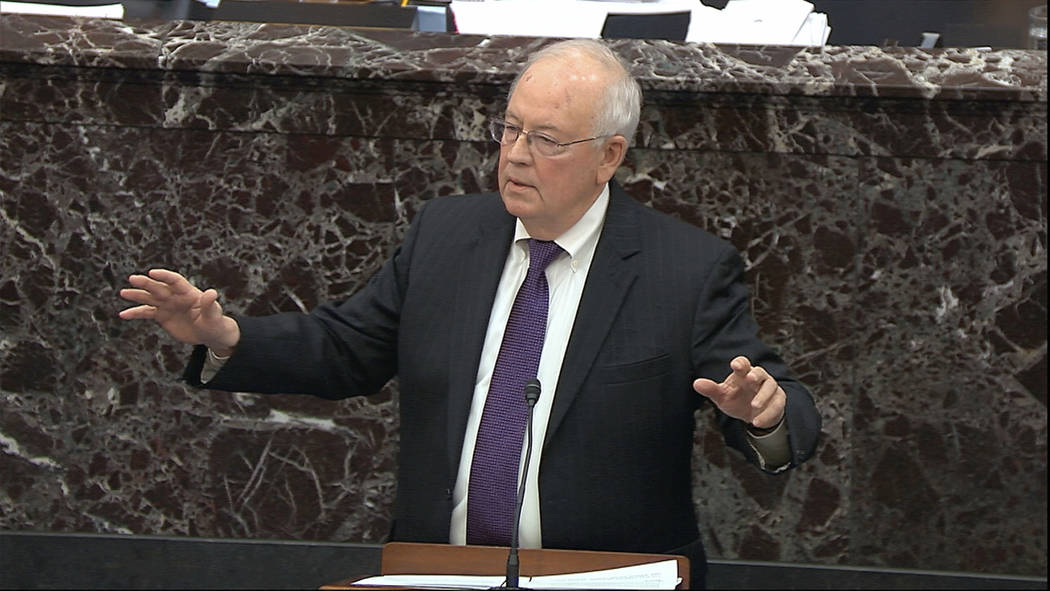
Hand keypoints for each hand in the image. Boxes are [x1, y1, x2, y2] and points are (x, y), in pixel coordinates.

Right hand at [118, 269, 239, 354]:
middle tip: (133, 279)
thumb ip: (210, 305)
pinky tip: (124, 314)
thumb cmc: (215, 323)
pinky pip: (146, 312)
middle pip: (159, 287)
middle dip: (146, 283)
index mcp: (189, 293)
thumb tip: (211, 292)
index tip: (152, 272)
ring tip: (124, 293)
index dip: (164, 276)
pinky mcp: (162, 316)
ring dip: (137, 295)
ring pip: (150, 298)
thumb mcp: (214, 316)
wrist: (210, 334)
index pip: (175, 281)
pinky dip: (135, 313)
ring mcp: (168, 305)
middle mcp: (176, 296)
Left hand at [693, 356, 784, 428]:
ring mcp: (770, 388)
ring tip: (753, 406)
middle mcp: (758, 378)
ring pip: (770, 387)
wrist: (753, 416)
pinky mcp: (779, 400)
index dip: (740, 363)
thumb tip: (696, 383)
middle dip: (755, 375)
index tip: (735, 365)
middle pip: (759, 372)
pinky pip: (776, 405)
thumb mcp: (722, 397)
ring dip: (763, 396)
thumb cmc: (736, 400)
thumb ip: (711, 390)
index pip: (743, 363)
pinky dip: (767, 413)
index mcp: (743, 373)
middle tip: (749, 379)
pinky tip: (756, 421)